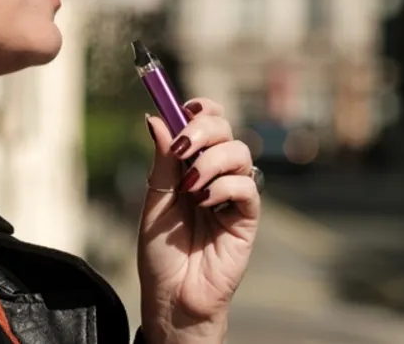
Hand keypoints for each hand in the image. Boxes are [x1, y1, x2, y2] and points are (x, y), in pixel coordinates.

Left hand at [138, 99, 259, 343]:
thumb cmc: (161, 253)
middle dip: (203, 129)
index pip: (208, 123)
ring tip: (190, 186)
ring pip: (240, 152)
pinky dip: (225, 186)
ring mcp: (233, 195)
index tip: (185, 107)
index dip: (201, 108)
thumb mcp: (155, 200)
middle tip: (181, 147)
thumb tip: (155, 118)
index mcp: (192, 165)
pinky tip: (205, 202)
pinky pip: (248, 186)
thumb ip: (161, 161)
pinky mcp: (247, 218)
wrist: (171, 295)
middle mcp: (215, 175)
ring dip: (211, 160)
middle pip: (226, 129)